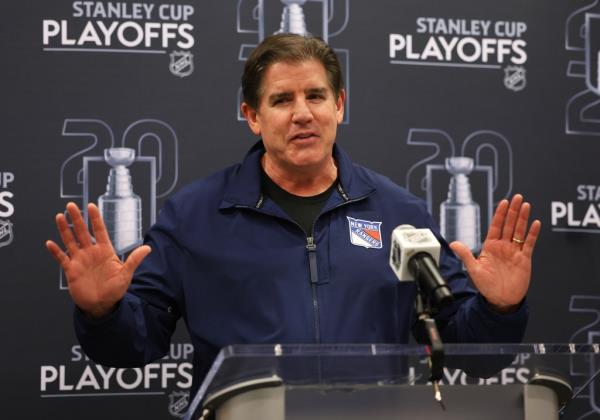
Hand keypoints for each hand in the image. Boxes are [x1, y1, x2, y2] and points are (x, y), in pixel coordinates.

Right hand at [46, 202, 150, 318]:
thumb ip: (134, 260)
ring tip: (59, 216)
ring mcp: (80, 260)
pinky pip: (62, 258)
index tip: (91, 206)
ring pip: (71, 241)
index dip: (95, 219)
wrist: (102, 305)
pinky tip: (50, 243)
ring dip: (64, 230)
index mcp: (105, 251)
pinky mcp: (71, 270)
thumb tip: (148, 248)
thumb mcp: (126, 274)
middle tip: (71, 205)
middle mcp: (91, 253)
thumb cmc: (115, 290)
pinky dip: (56, 251)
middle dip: (77, 219)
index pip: (100, 231)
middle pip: (83, 232)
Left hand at [449, 194, 540, 312]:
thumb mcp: (474, 269)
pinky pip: (529, 244)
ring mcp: (514, 252)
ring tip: (526, 205)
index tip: (504, 202)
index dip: (500, 214)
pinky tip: (535, 224)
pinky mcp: (524, 259)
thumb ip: (466, 255)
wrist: (501, 300)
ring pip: (520, 231)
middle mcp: (503, 247)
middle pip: (509, 225)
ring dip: (523, 218)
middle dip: (513, 211)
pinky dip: (532, 234)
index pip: (496, 226)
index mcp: (490, 247)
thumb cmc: (486, 286)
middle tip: (518, 197)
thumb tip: (453, 243)